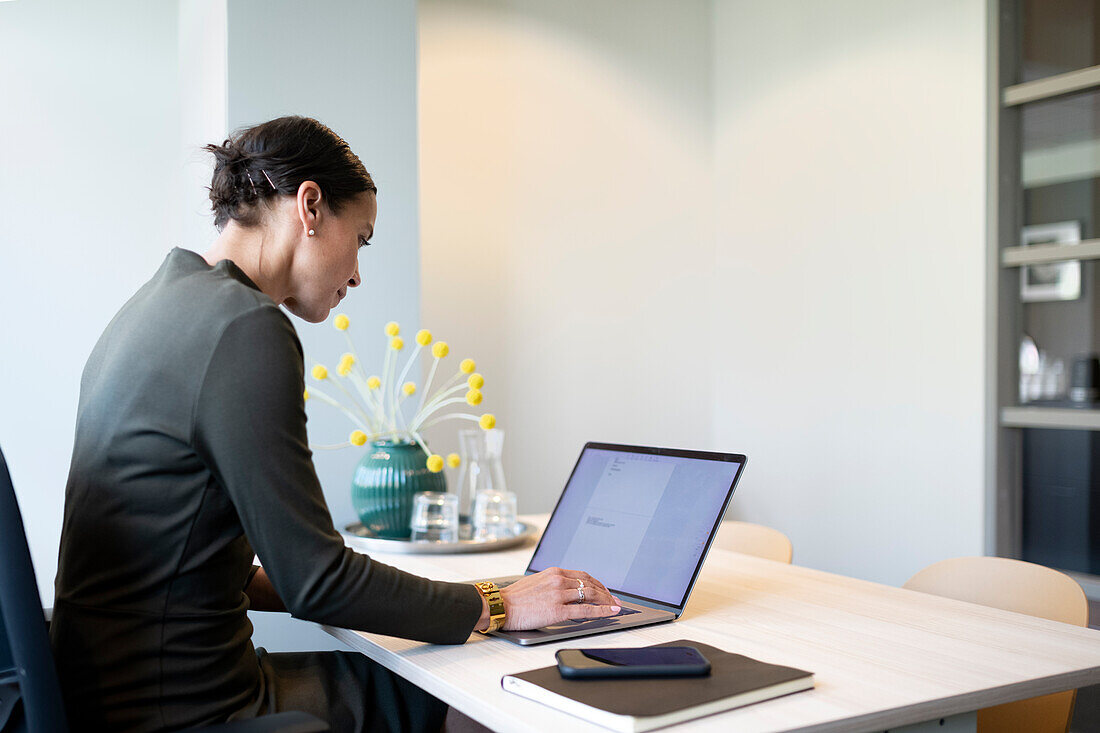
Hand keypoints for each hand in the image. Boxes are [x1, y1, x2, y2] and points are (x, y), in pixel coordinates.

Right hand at [497, 567, 620, 630]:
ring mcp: (559, 595)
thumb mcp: (536, 582)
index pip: (583, 575)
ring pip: (591, 596)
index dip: (598, 583)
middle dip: (606, 592)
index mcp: (554, 572)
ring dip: (607, 601)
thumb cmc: (514, 598)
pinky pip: (586, 610)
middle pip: (591, 584)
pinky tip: (611, 612)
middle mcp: (558, 580)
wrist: (501, 606)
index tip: (604, 590)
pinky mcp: (558, 610)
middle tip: (615, 599)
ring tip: (616, 606)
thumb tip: (566, 591)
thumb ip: (552, 583)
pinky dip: (602, 611)